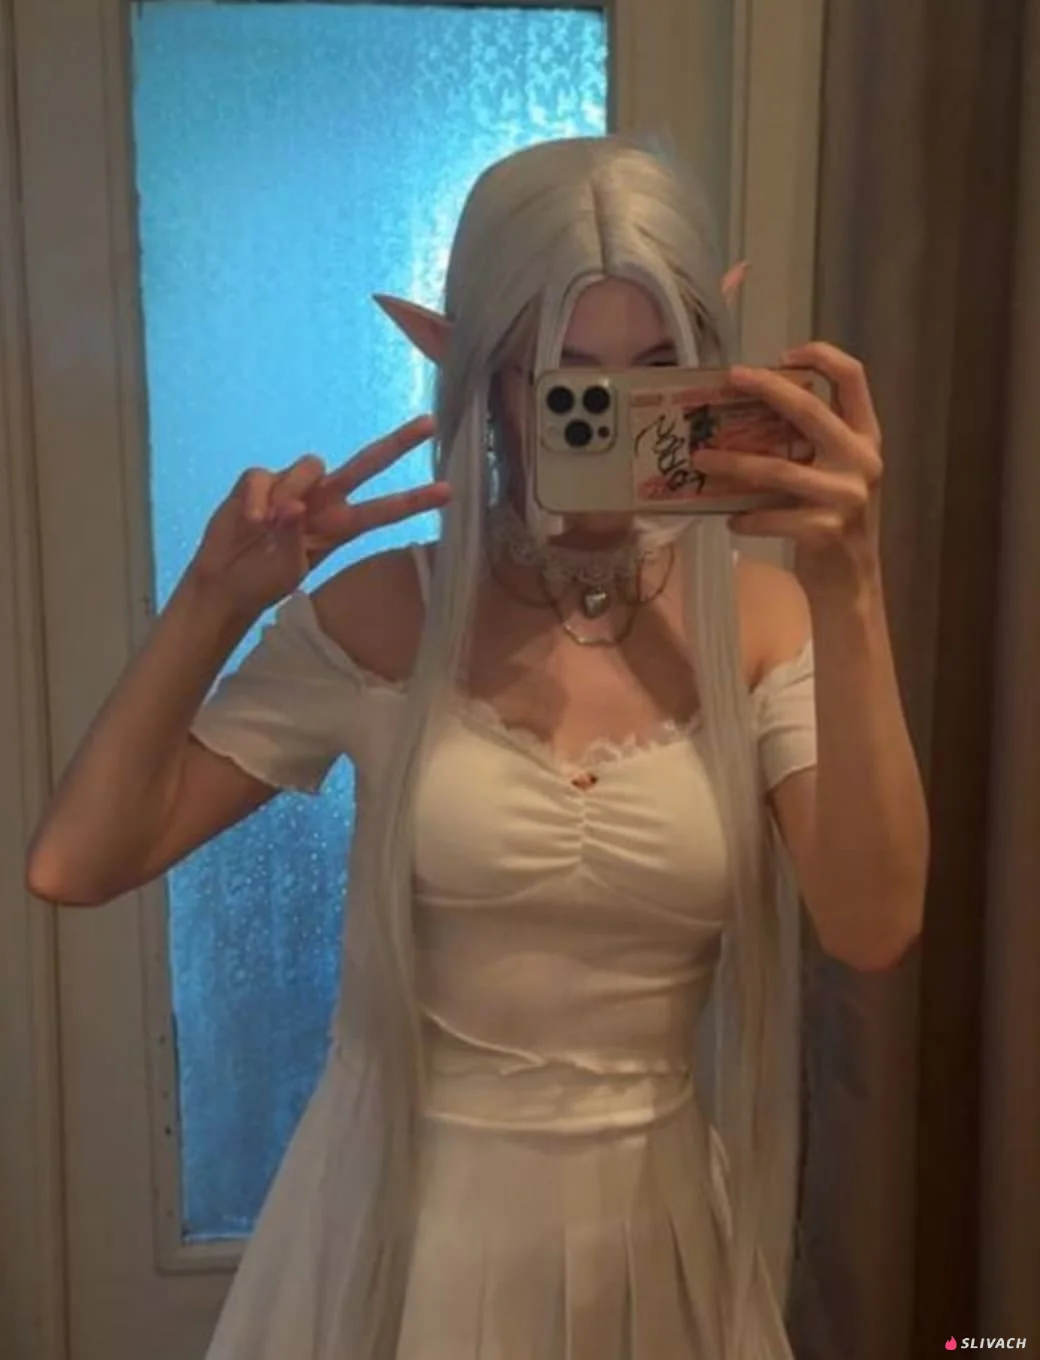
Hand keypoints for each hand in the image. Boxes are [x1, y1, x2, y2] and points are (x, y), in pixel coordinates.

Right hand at [188, 415, 448, 617]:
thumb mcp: (289, 571)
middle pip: (367, 464)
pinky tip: (250, 521)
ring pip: (310, 466)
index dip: (414, 501)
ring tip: (268, 526)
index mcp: (342, 526)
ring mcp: (293, 486)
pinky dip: (256, 500)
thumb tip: (293, 508)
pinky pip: (264, 476)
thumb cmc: (264, 580)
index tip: (448, 491)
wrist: (225, 581)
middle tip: (430, 424)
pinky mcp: (259, 480)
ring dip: (290, 494)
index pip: (385, 510)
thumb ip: (295, 540)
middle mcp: (324, 500)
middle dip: (398, 444)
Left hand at [690, 343, 883, 583]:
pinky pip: (772, 516)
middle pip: (810, 410)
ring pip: (779, 469)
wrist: (851, 581)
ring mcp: (847, 495)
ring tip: (700, 459)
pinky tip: (730, 520)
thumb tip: (740, 414)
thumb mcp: (830, 472)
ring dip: (733, 462)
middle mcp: (861, 459)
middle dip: (767, 388)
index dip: (820, 355)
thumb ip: (805, 443)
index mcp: (865, 436)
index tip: (780, 353)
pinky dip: (746, 517)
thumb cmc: (830, 517)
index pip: (853, 377)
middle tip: (730, 378)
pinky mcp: (826, 530)